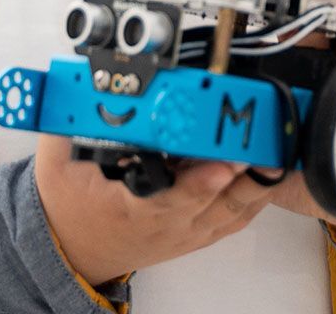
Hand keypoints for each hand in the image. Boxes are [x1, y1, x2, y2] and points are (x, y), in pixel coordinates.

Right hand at [34, 134, 277, 285]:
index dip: (201, 182)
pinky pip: (237, 216)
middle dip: (246, 169)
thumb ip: (67, 123)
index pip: (172, 199)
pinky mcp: (196, 233)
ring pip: (235, 209)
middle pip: (217, 202)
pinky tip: (268, 168)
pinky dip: (257, 194)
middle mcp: (166, 227)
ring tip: (278, 146)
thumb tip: (76, 83)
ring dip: (259, 179)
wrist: (73, 250)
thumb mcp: (57, 166)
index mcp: (132, 212)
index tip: (224, 163)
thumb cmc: (70, 211)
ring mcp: (186, 233)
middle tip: (266, 139)